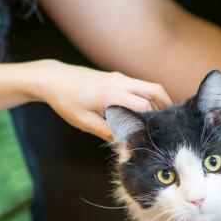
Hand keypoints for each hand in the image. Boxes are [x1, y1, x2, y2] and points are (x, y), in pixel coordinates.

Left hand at [30, 60, 171, 140]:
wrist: (54, 79)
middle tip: (166, 128)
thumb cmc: (66, 101)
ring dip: (160, 101)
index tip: (152, 136)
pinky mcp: (117, 77)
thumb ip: (106, 131)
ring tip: (162, 120)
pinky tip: (148, 111)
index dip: (150, 123)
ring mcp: (120, 77)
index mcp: (111, 94)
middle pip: (155, 92)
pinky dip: (150, 96)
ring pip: (150, 87)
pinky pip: (141, 85)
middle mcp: (120, 82)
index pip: (143, 107)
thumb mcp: (84, 122)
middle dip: (164, 110)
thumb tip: (126, 143)